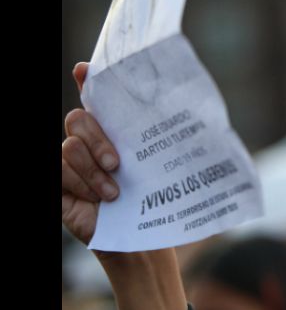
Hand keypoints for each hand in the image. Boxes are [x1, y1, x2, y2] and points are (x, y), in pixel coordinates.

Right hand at [61, 63, 188, 309]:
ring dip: (92, 170)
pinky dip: (79, 186)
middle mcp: (90, 143)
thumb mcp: (170, 166)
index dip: (89, 79)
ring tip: (114, 192)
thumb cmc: (161, 201)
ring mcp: (72, 166)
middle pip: (78, 118)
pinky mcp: (60, 189)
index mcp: (117, 131)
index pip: (97, 96)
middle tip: (119, 163)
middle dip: (98, 137)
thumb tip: (204, 112)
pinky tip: (98, 201)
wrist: (147, 240)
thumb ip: (174, 140)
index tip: (86, 69)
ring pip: (68, 147)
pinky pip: (58, 174)